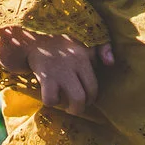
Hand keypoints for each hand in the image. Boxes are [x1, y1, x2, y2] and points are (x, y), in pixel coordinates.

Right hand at [0, 25, 115, 117]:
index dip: (92, 97)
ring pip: (75, 99)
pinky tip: (51, 94)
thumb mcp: (85, 39)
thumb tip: (110, 63)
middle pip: (87, 95)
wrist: (34, 36)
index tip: (86, 98)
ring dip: (71, 108)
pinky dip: (52, 101)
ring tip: (67, 106)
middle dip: (82, 106)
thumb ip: (102, 48)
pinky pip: (51, 98)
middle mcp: (74, 64)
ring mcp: (60, 71)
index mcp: (84, 56)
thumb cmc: (62, 41)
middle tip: (76, 105)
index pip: (94, 85)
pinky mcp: (45, 76)